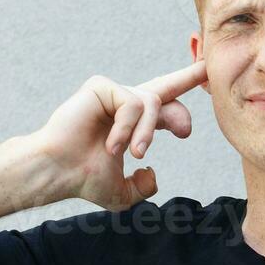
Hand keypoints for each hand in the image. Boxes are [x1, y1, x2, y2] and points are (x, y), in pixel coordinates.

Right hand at [35, 61, 207, 209]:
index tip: (204, 95)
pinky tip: (111, 144)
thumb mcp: (122, 192)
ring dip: (146, 133)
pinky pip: (133, 104)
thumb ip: (142, 187)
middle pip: (166, 86)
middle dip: (190, 77)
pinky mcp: (103, 86)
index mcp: (133, 124)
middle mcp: (125, 105)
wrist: (57, 172)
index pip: (166, 108)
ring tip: (133, 154)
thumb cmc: (82, 180)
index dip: (184, 105)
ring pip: (152, 104)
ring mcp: (114, 93)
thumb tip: (152, 173)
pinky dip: (127, 128)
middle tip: (207, 71)